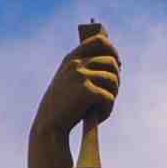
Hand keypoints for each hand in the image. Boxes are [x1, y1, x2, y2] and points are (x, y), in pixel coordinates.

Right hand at [29, 20, 119, 167]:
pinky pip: (109, 97)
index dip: (113, 50)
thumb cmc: (62, 106)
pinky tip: (99, 117)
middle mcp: (76, 63)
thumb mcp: (69, 81)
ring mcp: (80, 76)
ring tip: (103, 107)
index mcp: (72, 58)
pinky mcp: (86, 91)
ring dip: (113, 96)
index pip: (100, 41)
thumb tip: (116, 62)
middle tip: (111, 93)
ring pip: (113, 81)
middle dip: (116, 79)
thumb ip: (85, 68)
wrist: (48, 126)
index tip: (118, 63)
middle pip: (112, 63)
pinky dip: (108, 109)